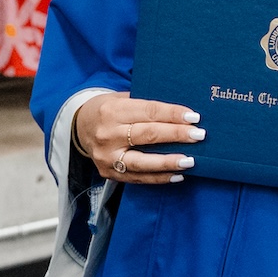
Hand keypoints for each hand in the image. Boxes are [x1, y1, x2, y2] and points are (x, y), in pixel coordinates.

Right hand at [72, 92, 202, 184]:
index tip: (194, 116)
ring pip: (142, 161)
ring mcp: (107, 156)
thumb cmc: (108, 110)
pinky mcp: (108, 172)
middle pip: (148, 135)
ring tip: (190, 160)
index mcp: (113, 110)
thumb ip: (145, 105)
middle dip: (176, 135)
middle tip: (199, 135)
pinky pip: (137, 178)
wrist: (79, 127)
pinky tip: (177, 175)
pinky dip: (159, 178)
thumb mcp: (121, 99)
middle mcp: (108, 134)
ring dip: (169, 162)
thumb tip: (180, 112)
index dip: (172, 114)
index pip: (148, 112)